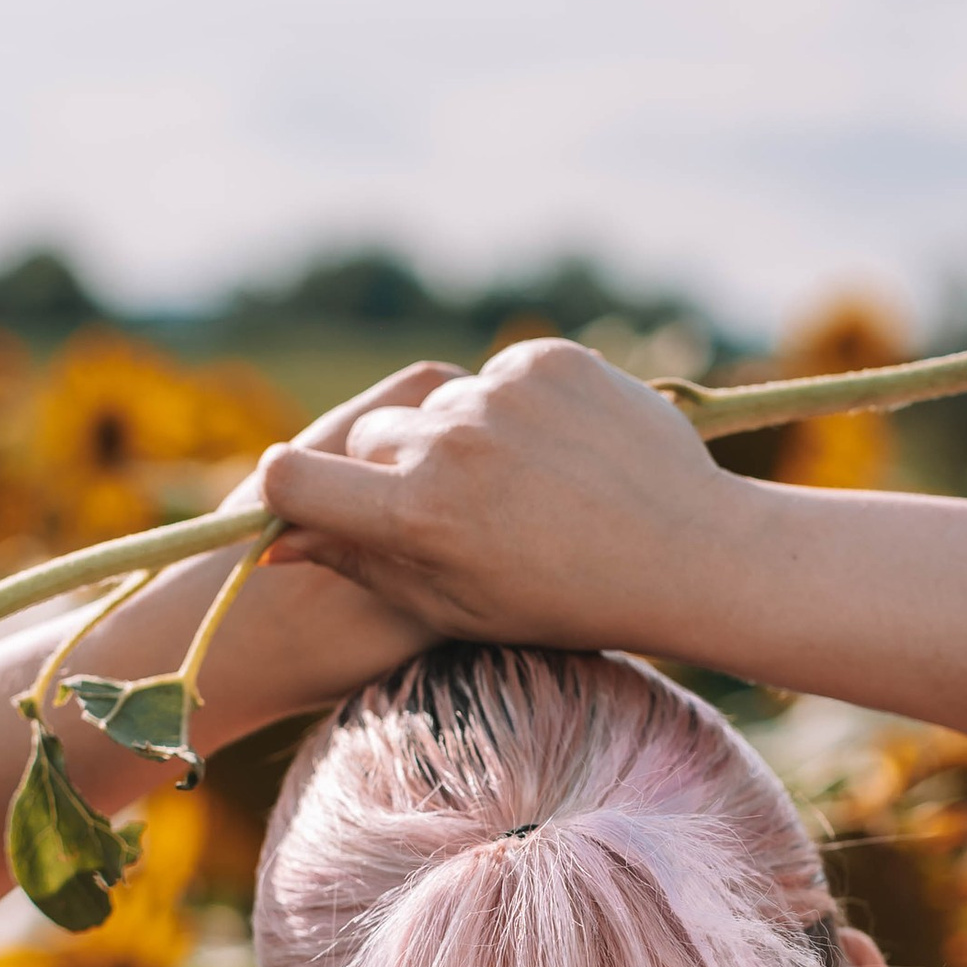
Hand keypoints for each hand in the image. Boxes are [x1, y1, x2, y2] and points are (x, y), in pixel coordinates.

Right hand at [258, 340, 748, 654]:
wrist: (688, 555)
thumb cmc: (565, 602)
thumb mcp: (454, 605)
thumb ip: (362, 565)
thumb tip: (277, 548)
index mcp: (416, 517)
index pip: (293, 480)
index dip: (287, 491)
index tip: (298, 497)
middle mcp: (449, 447)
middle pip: (373, 439)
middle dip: (394, 471)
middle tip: (458, 513)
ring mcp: (500, 396)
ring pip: (441, 406)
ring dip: (462, 438)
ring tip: (525, 489)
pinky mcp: (548, 361)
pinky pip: (499, 376)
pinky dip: (517, 408)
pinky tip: (559, 454)